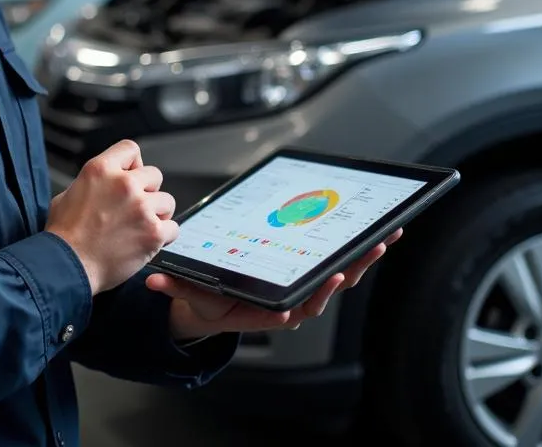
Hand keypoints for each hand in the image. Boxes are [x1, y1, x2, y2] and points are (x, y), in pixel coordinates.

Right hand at [46, 140, 177, 294]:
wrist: (68, 266)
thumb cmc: (64, 235)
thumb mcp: (68, 193)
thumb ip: (91, 183)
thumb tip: (103, 184)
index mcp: (101, 169)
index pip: (130, 149)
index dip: (132, 164)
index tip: (131, 177)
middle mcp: (123, 184)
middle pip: (154, 175)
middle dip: (147, 191)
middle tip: (134, 208)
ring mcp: (141, 207)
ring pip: (167, 200)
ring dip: (158, 213)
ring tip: (142, 226)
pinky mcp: (153, 232)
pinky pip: (173, 227)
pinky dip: (164, 235)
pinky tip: (148, 240)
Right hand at [148, 229, 402, 341]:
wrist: (216, 309)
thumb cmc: (209, 301)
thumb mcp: (191, 294)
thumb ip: (175, 287)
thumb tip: (154, 282)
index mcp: (269, 308)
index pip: (301, 303)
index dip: (319, 291)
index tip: (333, 277)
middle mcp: (293, 300)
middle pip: (330, 285)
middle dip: (356, 265)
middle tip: (376, 245)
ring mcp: (305, 286)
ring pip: (341, 272)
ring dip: (364, 255)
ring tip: (387, 233)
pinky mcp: (309, 272)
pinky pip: (336, 260)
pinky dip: (355, 248)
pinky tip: (373, 232)